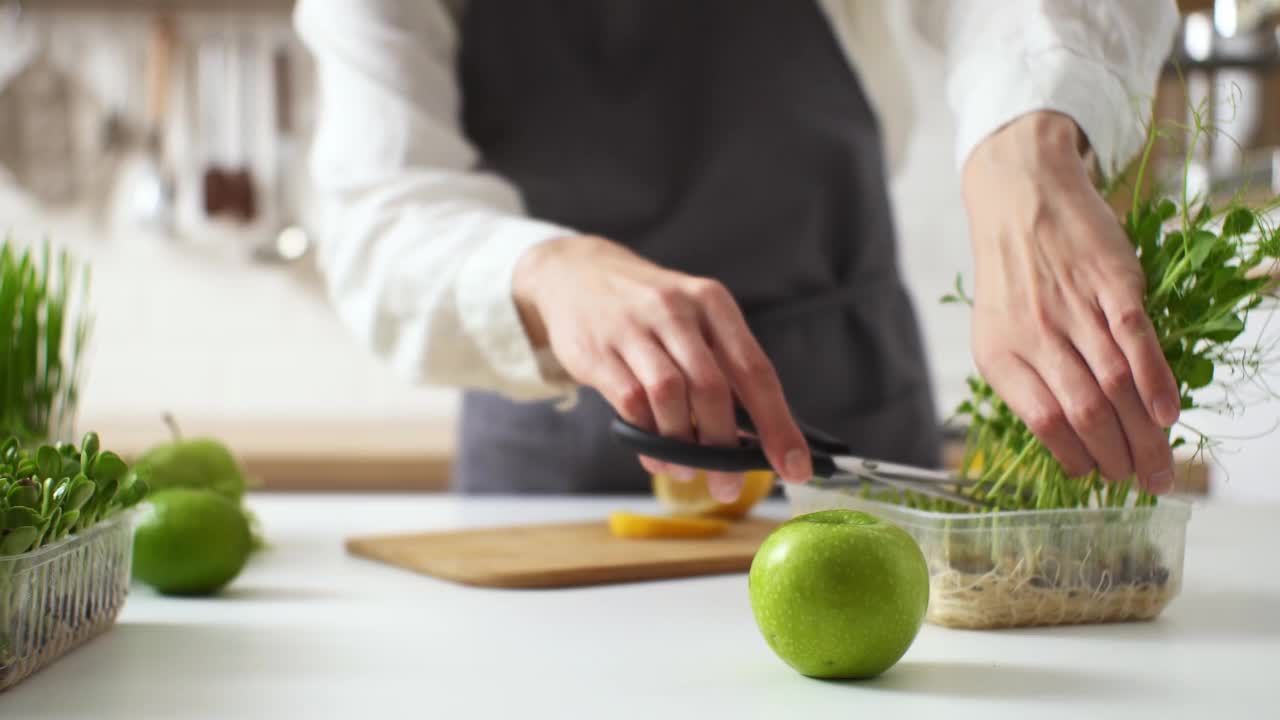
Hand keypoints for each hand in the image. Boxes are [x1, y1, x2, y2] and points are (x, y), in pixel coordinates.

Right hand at [512, 235, 812, 499]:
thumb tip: (760, 433)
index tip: (795, 466)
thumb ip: (722, 366)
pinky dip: (647, 439)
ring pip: (670, 396)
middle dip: (725, 447)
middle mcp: (676, 310)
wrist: (575, 273)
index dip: (778, 424)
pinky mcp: (598, 350)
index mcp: (712, 303)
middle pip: (713, 388)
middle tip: (729, 485)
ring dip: (683, 444)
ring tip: (687, 471)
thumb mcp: (693, 317)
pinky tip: (656, 457)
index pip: (755, 370)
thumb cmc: (648, 308)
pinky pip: (630, 403)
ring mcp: (634, 328)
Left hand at [961, 111, 1180, 493]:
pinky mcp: (1110, 284)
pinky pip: (1136, 340)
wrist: (1021, 198)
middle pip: (1084, 412)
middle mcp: (1034, 336)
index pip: (1041, 422)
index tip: (1096, 476)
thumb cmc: (1014, 275)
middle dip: (1119, 458)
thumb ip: (1027, 377)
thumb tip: (1065, 436)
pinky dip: (1156, 381)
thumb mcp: (999, 330)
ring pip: (1114, 385)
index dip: (1073, 456)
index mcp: (1000, 354)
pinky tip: (1168, 413)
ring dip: (1144, 434)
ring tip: (1162, 467)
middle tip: (1145, 484)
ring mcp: (1074, 309)